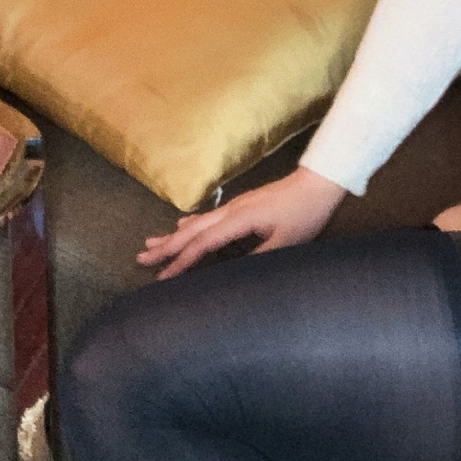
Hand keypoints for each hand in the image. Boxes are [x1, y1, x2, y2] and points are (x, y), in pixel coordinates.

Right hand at [137, 167, 346, 279]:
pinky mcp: (241, 204)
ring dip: (173, 234)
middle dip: (167, 246)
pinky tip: (181, 225)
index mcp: (240, 220)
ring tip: (150, 243)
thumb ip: (259, 258)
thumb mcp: (287, 242)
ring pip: (197, 222)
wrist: (319, 183)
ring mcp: (235, 205)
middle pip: (192, 230)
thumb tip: (232, 276)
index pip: (204, 244)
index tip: (163, 278)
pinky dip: (190, 224)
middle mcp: (231, 210)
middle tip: (141, 258)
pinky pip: (208, 216)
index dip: (182, 262)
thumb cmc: (306, 214)